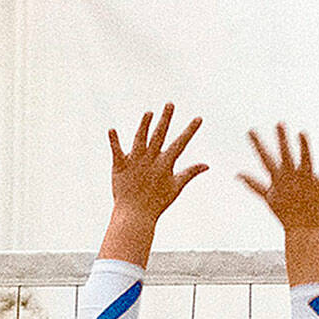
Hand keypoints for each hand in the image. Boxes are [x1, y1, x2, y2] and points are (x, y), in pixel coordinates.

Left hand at [107, 103, 206, 222]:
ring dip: (144, 125)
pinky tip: (112, 129)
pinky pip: (116, 151)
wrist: (135, 215)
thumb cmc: (157, 203)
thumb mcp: (176, 187)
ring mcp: (135, 162)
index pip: (180, 143)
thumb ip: (190, 172)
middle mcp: (150, 160)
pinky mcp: (120, 166)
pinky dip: (114, 141)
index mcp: (165, 164)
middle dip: (165, 119)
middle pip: (159, 136)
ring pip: (139, 139)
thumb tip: (207, 165)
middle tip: (170, 103)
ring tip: (149, 112)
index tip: (198, 118)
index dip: (190, 130)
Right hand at [239, 124, 318, 230]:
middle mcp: (293, 177)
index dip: (258, 144)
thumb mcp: (268, 198)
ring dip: (304, 148)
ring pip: (306, 161)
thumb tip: (237, 175)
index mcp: (279, 179)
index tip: (250, 130)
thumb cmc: (286, 213)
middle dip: (282, 140)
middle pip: (286, 155)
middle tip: (279, 123)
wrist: (305, 230)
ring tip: (302, 133)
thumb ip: (254, 184)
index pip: (266, 158)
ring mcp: (308, 181)